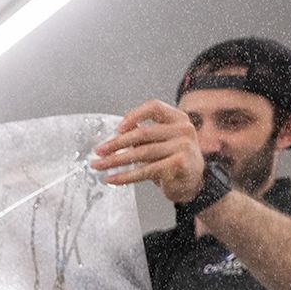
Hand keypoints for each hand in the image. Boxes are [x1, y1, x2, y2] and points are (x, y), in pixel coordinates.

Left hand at [91, 101, 206, 204]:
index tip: (117, 128)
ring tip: (99, 166)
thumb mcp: (161, 142)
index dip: (134, 115)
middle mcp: (183, 130)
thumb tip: (112, 138)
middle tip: (99, 151)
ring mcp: (183, 147)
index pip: (154, 107)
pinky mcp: (179, 165)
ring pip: (141, 153)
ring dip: (115, 161)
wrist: (192, 182)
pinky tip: (112, 179)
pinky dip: (125, 176)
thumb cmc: (173, 159)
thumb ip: (143, 135)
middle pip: (143, 133)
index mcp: (178, 118)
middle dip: (116, 144)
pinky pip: (145, 171)